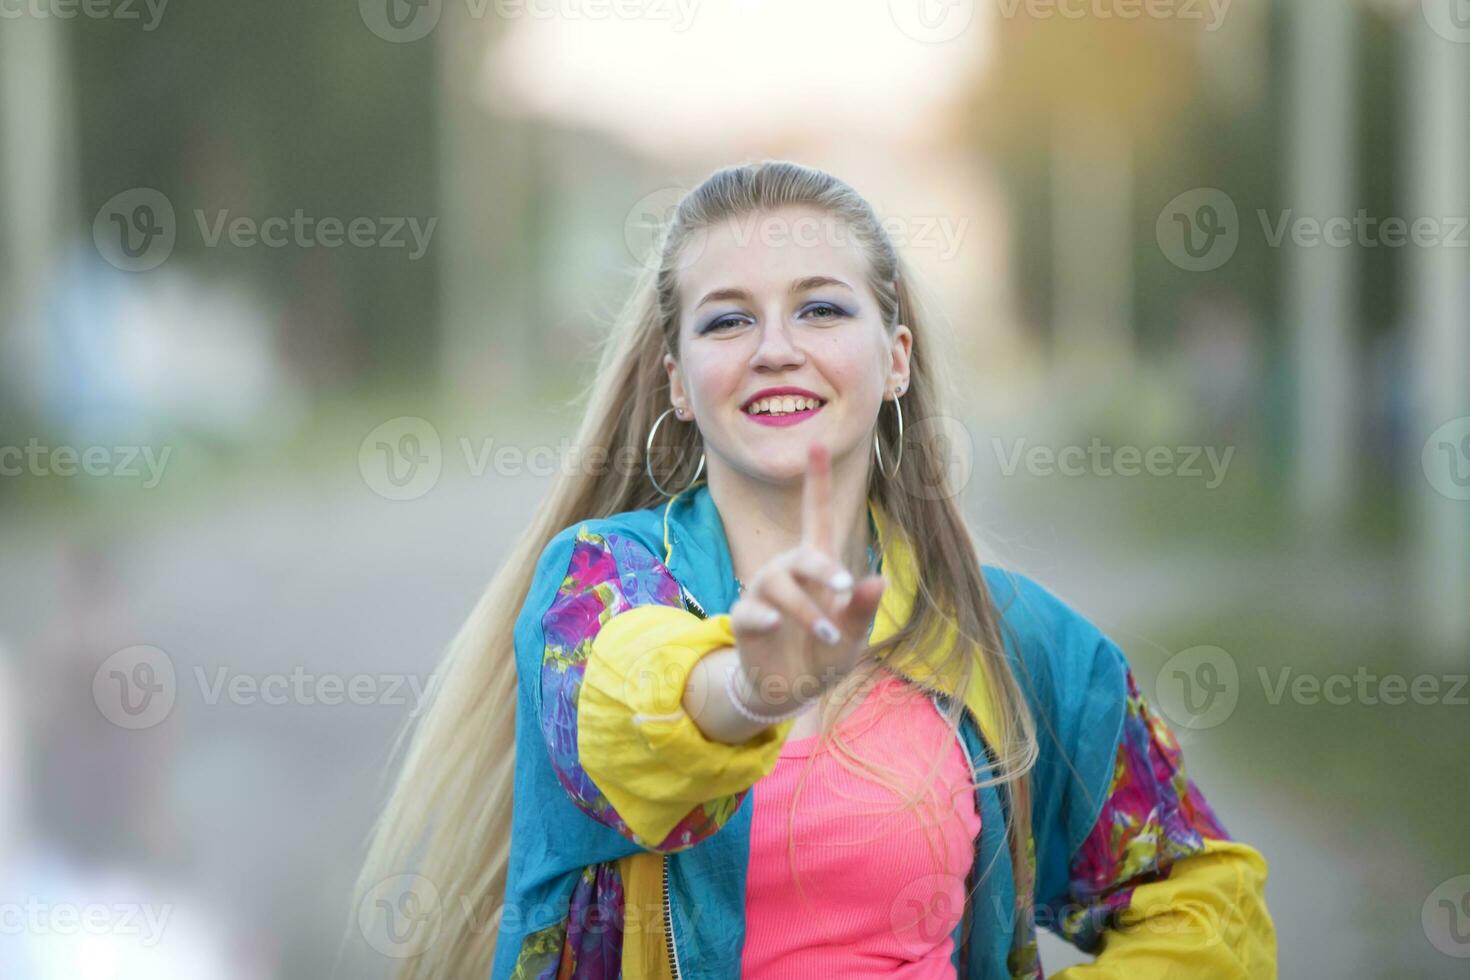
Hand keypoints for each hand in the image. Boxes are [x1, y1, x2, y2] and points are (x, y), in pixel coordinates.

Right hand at [727, 440, 885, 715]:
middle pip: (803, 555)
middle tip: (843, 585)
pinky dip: (766, 618)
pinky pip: (752, 611)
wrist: (790, 689)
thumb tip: (878, 580)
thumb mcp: (851, 636)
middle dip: (824, 569)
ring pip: (780, 585)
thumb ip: (861, 610)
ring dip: (805, 609)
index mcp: (817, 565)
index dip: (816, 480)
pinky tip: (778, 627)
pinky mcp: (745, 619)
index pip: (815, 514)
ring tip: (827, 635)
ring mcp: (764, 593)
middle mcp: (788, 570)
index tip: (816, 443)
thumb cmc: (825, 653)